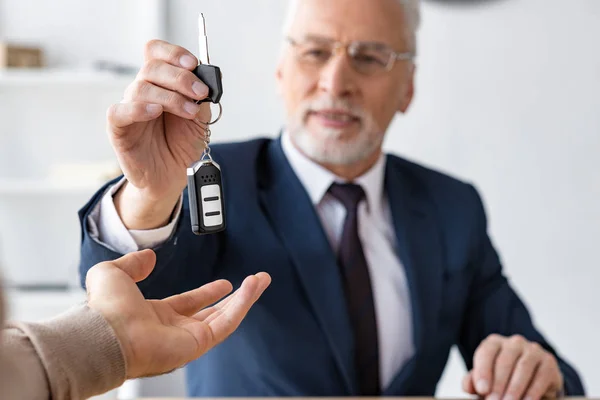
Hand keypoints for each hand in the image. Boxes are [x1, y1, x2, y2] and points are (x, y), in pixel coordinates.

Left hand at [86, 250, 270, 378]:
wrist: (105, 332)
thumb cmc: (103, 309)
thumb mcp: (113, 273)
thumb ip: (132, 263)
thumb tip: (147, 257)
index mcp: (155, 316)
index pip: (188, 304)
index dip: (206, 293)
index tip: (223, 284)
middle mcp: (173, 330)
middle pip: (212, 313)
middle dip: (235, 298)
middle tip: (252, 282)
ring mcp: (187, 339)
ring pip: (225, 317)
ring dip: (246, 298)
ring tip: (262, 280)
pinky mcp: (198, 344)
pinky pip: (227, 322)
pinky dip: (243, 304)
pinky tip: (253, 286)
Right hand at [108, 40, 211, 228]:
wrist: (172, 177)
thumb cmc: (181, 146)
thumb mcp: (200, 119)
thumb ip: (201, 98)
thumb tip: (207, 79)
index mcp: (160, 83)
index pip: (156, 52)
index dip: (173, 53)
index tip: (194, 64)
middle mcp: (143, 91)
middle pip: (152, 67)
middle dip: (181, 77)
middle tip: (200, 92)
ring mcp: (129, 108)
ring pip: (141, 87)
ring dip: (171, 97)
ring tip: (189, 112)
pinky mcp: (118, 129)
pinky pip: (119, 111)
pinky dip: (138, 108)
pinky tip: (156, 112)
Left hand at [463, 334, 562, 399]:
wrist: (532, 382)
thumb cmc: (503, 379)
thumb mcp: (486, 378)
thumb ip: (474, 381)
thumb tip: (468, 387)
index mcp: (494, 343)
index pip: (486, 352)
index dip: (483, 371)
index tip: (481, 390)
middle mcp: (514, 342)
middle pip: (504, 361)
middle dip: (498, 384)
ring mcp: (533, 350)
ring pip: (523, 368)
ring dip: (515, 388)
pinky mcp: (548, 362)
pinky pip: (540, 376)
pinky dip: (533, 391)